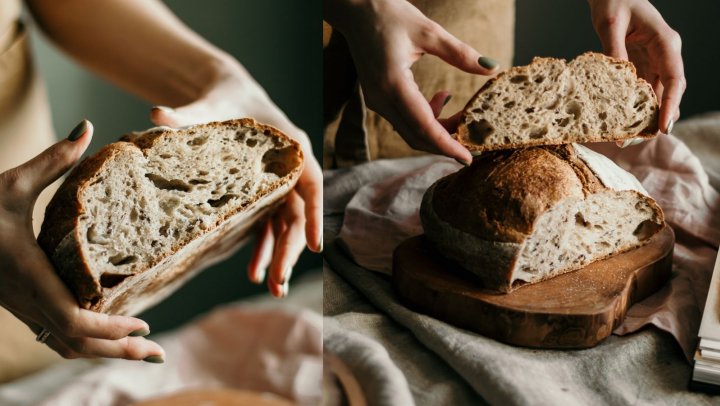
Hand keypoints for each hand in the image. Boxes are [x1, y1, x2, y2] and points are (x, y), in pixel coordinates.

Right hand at [0, 120, 164, 361]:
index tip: (142, 326)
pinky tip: (110, 337)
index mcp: (29, 276)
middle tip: (157, 355)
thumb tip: (87, 127)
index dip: (109, 330)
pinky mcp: (23, 305)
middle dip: (118, 352)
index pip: (73, 321)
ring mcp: (23, 307)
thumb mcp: (11, 183)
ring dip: (104, 352)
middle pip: (76, 345)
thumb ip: (53, 160)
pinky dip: (87, 343)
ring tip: (142, 352)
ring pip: (65, 346)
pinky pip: (56, 336)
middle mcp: (28, 300)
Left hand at [150, 62, 322, 297]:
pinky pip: (267, 225)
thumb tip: (155, 114)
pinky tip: (253, 272)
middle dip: (291, 249)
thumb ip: (187, 114)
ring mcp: (277, 184)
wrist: (226, 94)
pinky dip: (262, 248)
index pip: (311, 184)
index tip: (316, 247)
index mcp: (290, 147)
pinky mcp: (263, 194)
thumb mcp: (208, 106)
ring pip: (285, 225)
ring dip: (280, 256)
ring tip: (273, 288)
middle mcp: (289, 168)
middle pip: (298, 213)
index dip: (315, 216)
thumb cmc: (223, 98)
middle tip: (279, 282)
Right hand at [325, 0, 500, 163]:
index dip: (446, 146)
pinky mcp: (377, 98)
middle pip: (416, 136)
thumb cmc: (389, 14)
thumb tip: (490, 68)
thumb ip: (460, 53)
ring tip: (461, 113)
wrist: (356, 9)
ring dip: (437, 129)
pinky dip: (425, 118)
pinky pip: (403, 119)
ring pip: (410, 130)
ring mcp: (376, 101)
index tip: (467, 158)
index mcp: (393, 84)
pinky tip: (441, 97)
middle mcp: (381, 98)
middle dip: (445, 142)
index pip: (423, 127)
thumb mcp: (429, 31)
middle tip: (473, 137)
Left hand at [588, 0, 684, 133]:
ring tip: (626, 138)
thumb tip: (616, 78)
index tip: (663, 126)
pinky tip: (622, 123)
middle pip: (669, 92)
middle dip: (657, 118)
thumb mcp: (609, 23)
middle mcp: (665, 54)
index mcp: (665, 42)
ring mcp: (655, 61)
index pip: (675, 78)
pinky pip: (643, 91)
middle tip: (636, 140)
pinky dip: (635, 107)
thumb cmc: (614, 1)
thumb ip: (613, 49)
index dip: (671, 105)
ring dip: (645, 117)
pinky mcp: (642, 66)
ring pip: (657, 95)